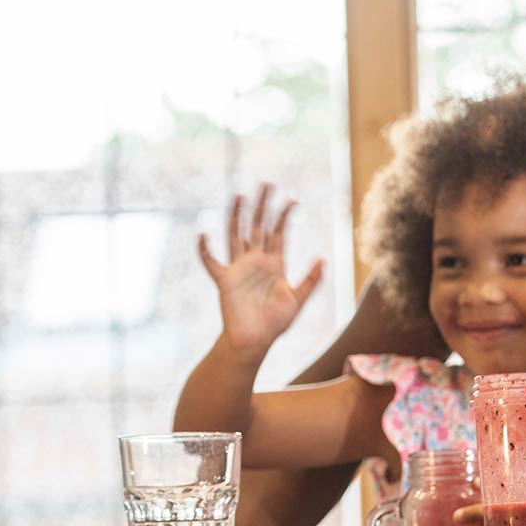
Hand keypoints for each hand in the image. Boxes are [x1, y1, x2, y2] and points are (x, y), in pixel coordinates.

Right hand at [197, 183, 323, 358]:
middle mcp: (255, 262)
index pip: (278, 234)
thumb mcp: (298, 299)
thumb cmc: (275, 323)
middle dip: (262, 206)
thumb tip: (323, 259)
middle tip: (266, 184)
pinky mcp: (224, 281)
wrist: (255, 342)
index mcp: (274, 264)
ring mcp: (239, 269)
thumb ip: (311, 280)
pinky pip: (212, 262)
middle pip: (258, 227)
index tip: (292, 199)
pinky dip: (205, 250)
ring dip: (237, 216)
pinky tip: (201, 234)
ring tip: (239, 196)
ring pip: (236, 236)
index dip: (284, 217)